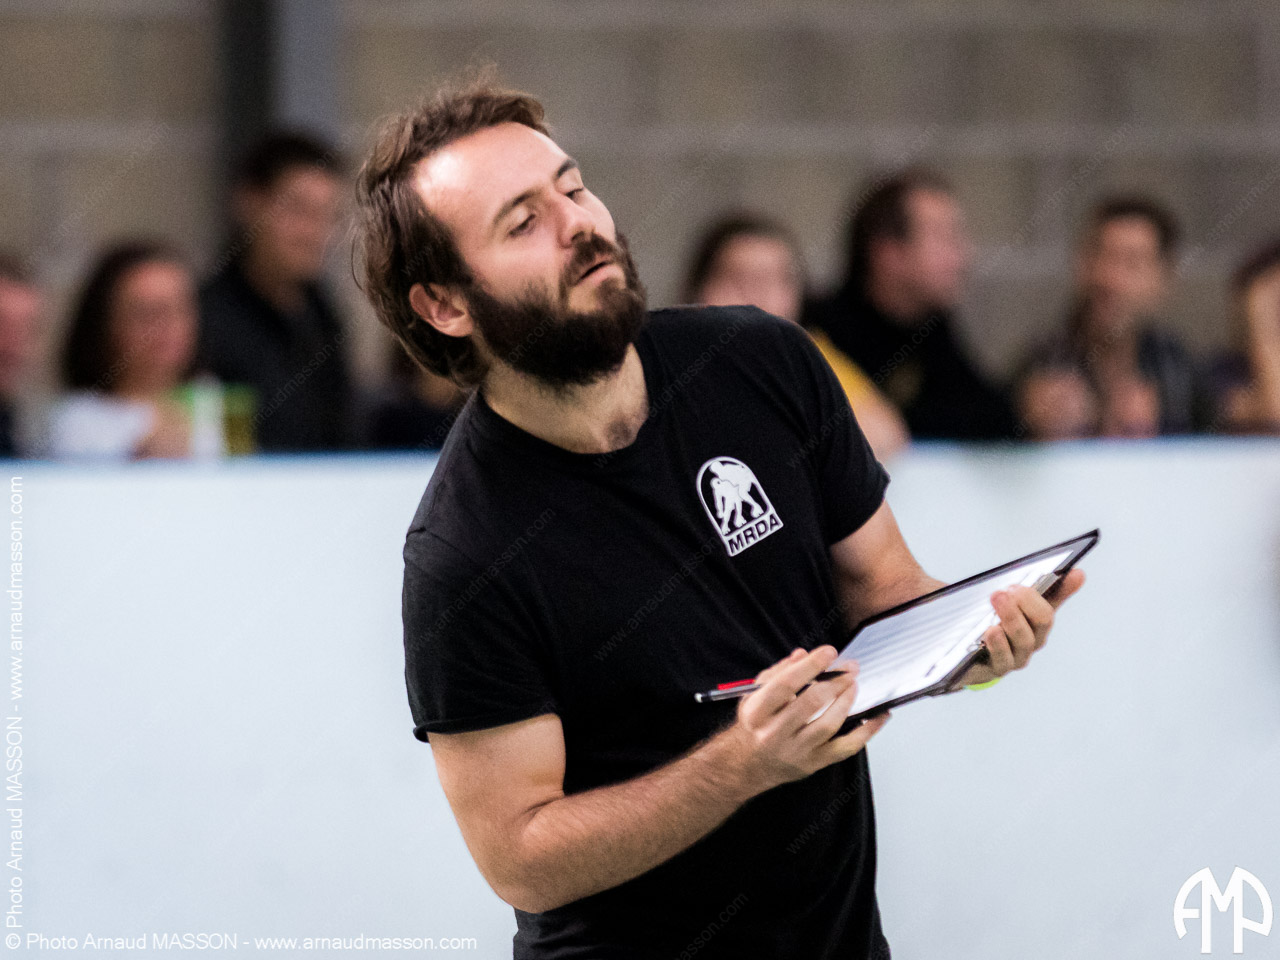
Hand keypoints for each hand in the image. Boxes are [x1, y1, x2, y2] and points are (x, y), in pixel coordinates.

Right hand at [723, 645, 890, 790]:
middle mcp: (775, 733)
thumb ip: (779, 672)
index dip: (810, 666)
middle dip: (835, 682)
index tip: (829, 652)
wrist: (748, 764)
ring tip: (854, 686)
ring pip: (828, 725)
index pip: (786, 684)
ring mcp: (796, 750)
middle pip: (811, 703)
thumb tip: (804, 655)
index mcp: (757, 711)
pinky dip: (867, 732)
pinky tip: (879, 717)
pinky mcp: (813, 763)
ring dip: (846, 701)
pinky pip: (845, 748)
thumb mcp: (756, 694)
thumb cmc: (755, 724)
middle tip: (850, 668)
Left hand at [955, 568, 1086, 686]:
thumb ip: (1007, 584)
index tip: (1074, 571)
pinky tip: (990, 631)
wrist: (961, 654)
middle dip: (1028, 600)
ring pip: (1025, 639)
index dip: (1066, 586)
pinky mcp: (998, 668)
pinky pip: (1004, 659)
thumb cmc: (982, 619)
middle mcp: (1033, 637)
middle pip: (1043, 619)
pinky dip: (998, 644)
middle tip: (1010, 587)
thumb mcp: (991, 598)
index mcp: (1035, 615)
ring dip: (1012, 617)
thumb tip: (1026, 568)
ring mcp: (1018, 655)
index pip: (1056, 598)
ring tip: (997, 598)